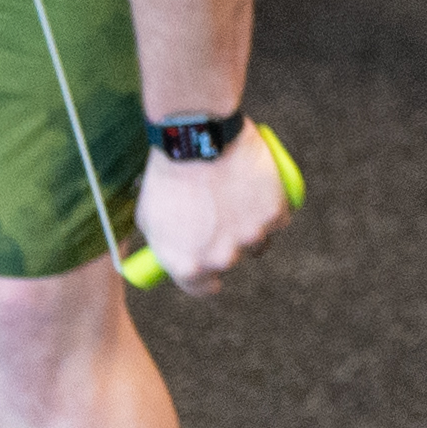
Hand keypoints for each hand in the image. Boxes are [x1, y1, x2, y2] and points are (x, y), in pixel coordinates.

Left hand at [126, 124, 294, 288]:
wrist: (195, 138)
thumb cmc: (166, 174)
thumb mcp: (149, 217)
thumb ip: (162, 243)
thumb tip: (168, 254)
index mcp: (188, 266)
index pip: (201, 288)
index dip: (205, 278)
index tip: (209, 266)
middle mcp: (221, 259)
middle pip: (230, 260)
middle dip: (227, 243)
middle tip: (218, 214)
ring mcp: (251, 237)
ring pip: (258, 240)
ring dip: (251, 225)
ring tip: (237, 194)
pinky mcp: (274, 214)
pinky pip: (278, 218)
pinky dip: (271, 206)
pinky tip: (258, 188)